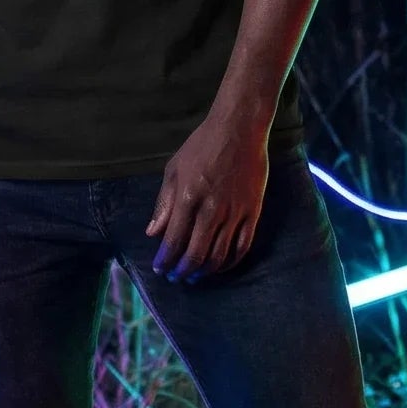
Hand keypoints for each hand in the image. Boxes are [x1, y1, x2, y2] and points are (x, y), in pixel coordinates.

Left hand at [147, 111, 269, 280]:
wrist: (240, 129)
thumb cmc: (202, 146)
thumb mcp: (174, 169)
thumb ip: (164, 203)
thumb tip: (153, 233)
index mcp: (188, 198)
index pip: (174, 240)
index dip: (165, 260)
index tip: (159, 269)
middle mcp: (212, 209)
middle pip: (196, 254)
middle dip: (182, 271)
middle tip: (174, 278)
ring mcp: (235, 212)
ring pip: (219, 255)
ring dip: (204, 271)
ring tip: (194, 276)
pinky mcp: (253, 212)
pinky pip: (242, 247)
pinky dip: (229, 263)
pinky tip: (219, 266)